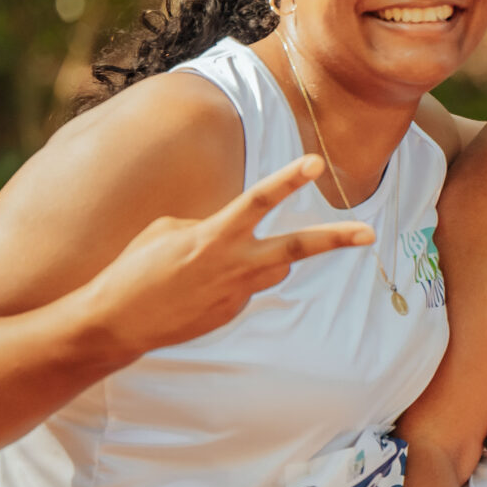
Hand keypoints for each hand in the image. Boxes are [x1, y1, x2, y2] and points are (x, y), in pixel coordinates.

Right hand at [79, 156, 373, 356]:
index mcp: (213, 237)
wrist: (116, 324)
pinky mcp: (232, 313)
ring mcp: (236, 294)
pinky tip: (195, 289)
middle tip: (370, 233)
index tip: (316, 162)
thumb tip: (234, 235)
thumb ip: (209, 226)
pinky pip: (245, 287)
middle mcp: (233, 266)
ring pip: (273, 269)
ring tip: (210, 264)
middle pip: (295, 249)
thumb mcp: (167, 232)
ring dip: (263, 258)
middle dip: (334, 240)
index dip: (288, 179)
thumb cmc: (134, 269)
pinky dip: (230, 279)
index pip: (258, 200)